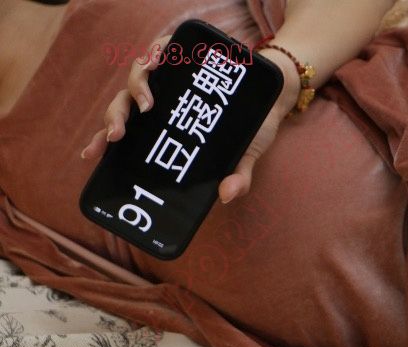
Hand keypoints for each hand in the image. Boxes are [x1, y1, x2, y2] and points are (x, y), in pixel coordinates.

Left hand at [79, 35, 300, 203]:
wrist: (274, 95)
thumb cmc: (253, 128)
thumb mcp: (246, 155)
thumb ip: (238, 175)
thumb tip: (227, 196)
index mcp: (162, 126)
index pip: (124, 131)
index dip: (102, 140)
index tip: (91, 155)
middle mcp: (159, 100)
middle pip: (123, 105)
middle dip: (115, 119)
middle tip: (119, 135)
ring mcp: (170, 75)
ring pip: (137, 77)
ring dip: (136, 88)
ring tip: (148, 104)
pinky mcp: (185, 53)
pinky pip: (162, 48)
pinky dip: (156, 52)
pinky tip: (158, 62)